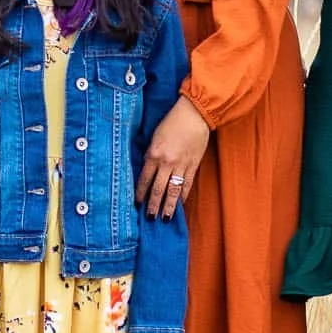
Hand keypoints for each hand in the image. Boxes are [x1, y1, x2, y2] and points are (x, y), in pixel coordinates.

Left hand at [136, 96, 208, 219]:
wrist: (194, 114)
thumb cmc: (172, 122)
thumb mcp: (154, 137)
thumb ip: (150, 154)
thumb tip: (146, 169)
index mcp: (154, 154)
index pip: (144, 179)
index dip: (140, 194)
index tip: (137, 204)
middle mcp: (166, 162)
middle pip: (158, 189)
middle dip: (153, 205)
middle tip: (150, 217)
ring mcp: (181, 165)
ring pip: (173, 191)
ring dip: (169, 206)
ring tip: (165, 218)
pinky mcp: (193, 165)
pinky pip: (187, 184)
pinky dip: (183, 196)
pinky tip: (180, 204)